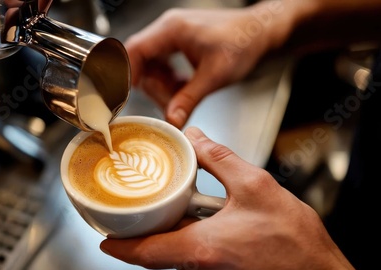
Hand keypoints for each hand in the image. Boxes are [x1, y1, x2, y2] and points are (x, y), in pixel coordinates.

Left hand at [100, 127, 360, 269]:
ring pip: (177, 253)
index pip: (142, 251)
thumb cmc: (296, 245)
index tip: (104, 236)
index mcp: (200, 249)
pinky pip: (195, 258)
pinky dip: (192, 239)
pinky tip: (206, 221)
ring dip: (174, 230)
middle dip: (147, 226)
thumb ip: (218, 159)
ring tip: (179, 204)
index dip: (118, 244)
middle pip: (157, 249)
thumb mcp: (256, 186)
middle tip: (138, 203)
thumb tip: (195, 138)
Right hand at [124, 2, 295, 128]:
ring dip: (163, 86)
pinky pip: (163, 66)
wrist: (261, 33)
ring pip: (152, 66)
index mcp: (172, 30)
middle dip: (154, 87)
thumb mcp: (214, 76)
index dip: (127, 75)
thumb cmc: (243, 43)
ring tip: (181, 97)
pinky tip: (184, 88)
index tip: (126, 97)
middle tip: (169, 104)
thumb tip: (171, 120)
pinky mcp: (179, 44)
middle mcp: (168, 30)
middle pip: (142, 62)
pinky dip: (170, 81)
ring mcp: (173, 36)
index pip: (135, 50)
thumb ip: (188, 99)